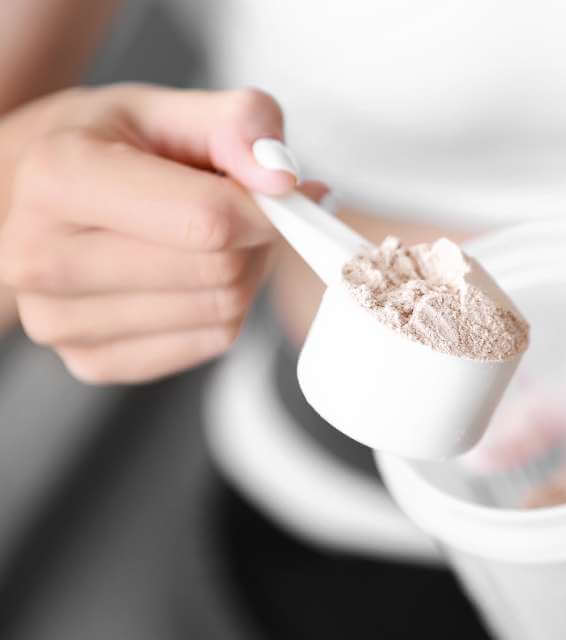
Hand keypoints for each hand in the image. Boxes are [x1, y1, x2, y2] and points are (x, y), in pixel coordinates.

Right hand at [0, 84, 319, 382]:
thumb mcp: (171, 107)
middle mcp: (41, 257)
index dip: (267, 209)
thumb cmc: (107, 145)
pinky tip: (191, 275)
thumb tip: (283, 178)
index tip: (281, 193)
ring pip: (221, 312)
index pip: (208, 220)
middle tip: (238, 210)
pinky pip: (209, 343)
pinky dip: (222, 311)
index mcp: (59, 178)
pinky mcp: (90, 361)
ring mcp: (59, 321)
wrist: (37, 192)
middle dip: (252, 239)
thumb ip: (240, 122)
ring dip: (243, 274)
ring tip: (209, 238)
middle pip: (219, 271)